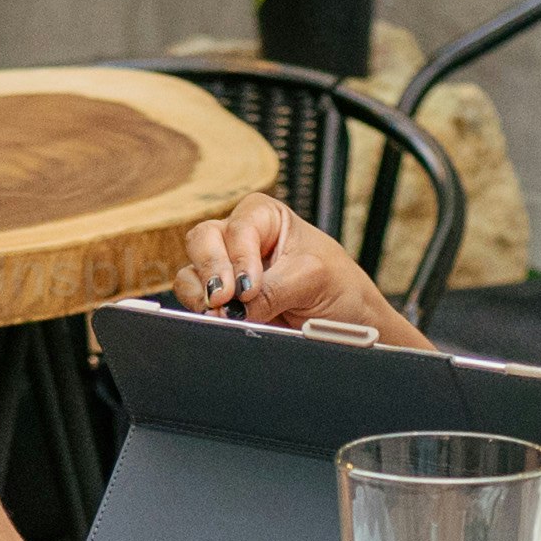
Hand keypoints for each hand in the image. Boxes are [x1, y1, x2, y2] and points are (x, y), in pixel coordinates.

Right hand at [168, 189, 393, 335]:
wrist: (348, 323)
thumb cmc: (339, 286)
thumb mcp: (313, 279)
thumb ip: (273, 290)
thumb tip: (234, 309)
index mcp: (266, 217)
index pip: (239, 226)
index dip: (240, 256)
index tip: (250, 286)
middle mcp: (240, 239)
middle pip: (203, 241)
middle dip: (211, 270)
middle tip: (224, 299)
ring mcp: (227, 270)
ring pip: (192, 271)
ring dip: (200, 293)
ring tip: (220, 313)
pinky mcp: (221, 302)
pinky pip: (195, 300)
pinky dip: (200, 310)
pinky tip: (217, 321)